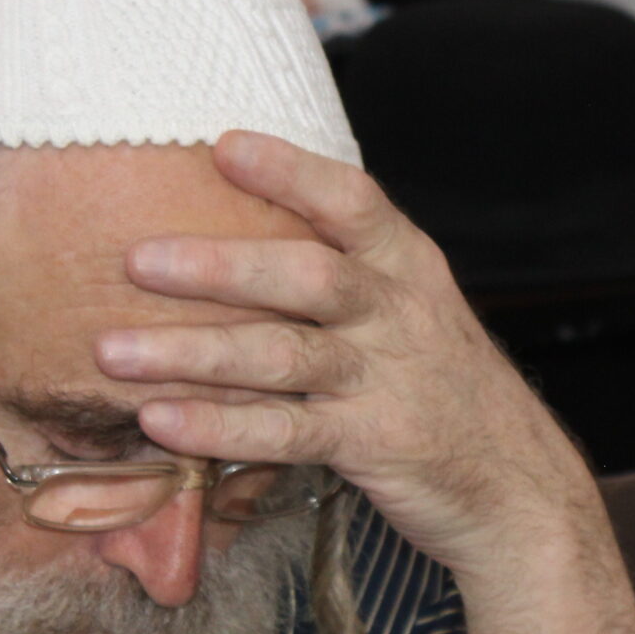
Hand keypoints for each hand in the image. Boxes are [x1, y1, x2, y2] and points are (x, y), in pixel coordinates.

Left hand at [93, 130, 599, 584]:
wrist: (520, 487)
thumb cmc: (442, 390)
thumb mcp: (411, 313)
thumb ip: (343, 274)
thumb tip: (230, 237)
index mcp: (407, 266)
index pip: (352, 199)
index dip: (289, 170)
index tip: (222, 146)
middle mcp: (399, 313)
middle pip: (307, 274)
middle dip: (218, 265)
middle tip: (135, 260)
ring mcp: (388, 379)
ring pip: (284, 354)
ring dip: (193, 351)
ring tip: (114, 352)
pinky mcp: (376, 445)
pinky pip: (287, 432)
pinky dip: (221, 427)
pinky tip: (162, 422)